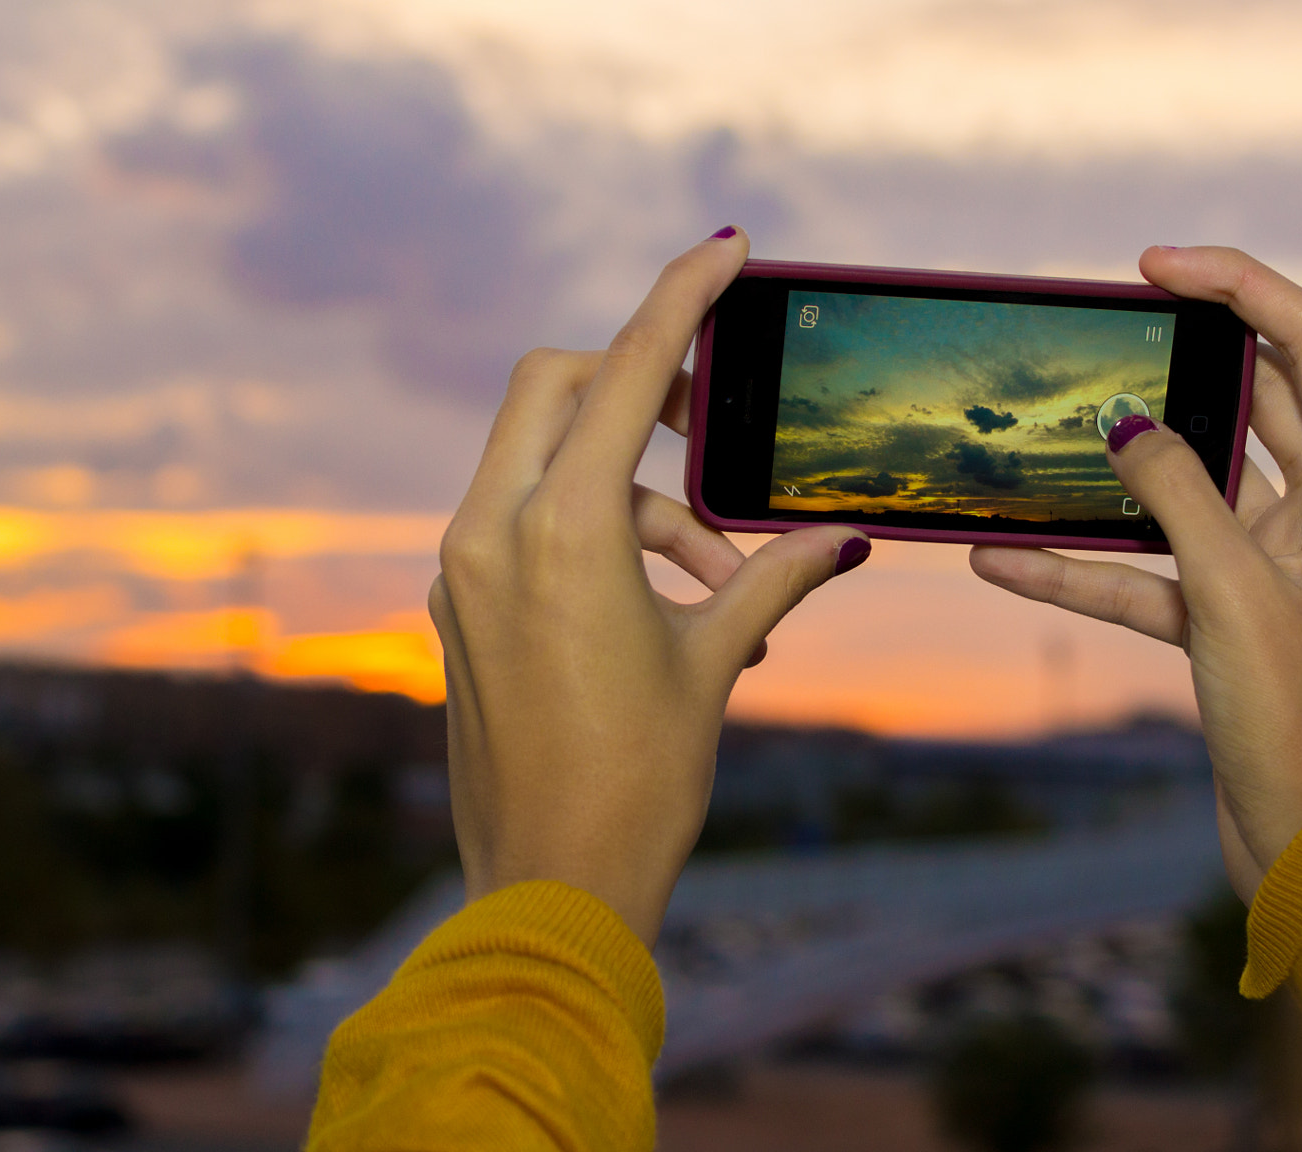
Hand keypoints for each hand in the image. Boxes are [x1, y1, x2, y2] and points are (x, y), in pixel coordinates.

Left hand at [429, 229, 868, 943]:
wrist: (548, 889)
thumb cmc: (636, 783)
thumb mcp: (714, 663)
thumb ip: (774, 578)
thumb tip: (846, 538)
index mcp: (558, 533)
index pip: (625, 372)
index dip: (678, 299)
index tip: (723, 248)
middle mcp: (491, 532)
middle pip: (558, 386)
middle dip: (638, 387)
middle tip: (708, 437)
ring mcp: (461, 569)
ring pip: (543, 459)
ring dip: (634, 492)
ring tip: (713, 582)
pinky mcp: (455, 605)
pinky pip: (520, 520)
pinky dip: (590, 530)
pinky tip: (658, 606)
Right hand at [970, 246, 1301, 899]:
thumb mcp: (1234, 596)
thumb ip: (1176, 496)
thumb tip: (1121, 419)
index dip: (1239, 288)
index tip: (1154, 266)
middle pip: (1254, 404)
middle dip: (1176, 366)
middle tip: (1101, 330)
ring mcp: (1279, 570)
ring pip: (1188, 491)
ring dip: (1116, 475)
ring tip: (1046, 435)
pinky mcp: (1231, 623)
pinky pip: (1146, 574)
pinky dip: (1083, 567)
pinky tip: (1005, 561)